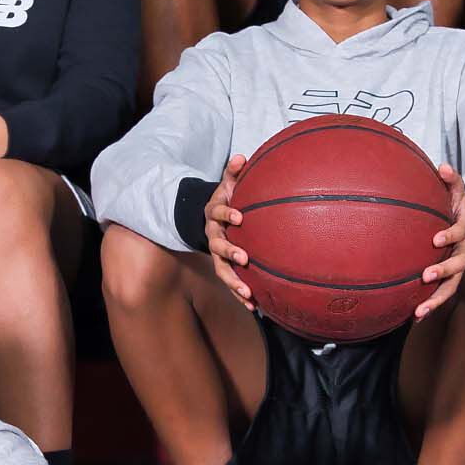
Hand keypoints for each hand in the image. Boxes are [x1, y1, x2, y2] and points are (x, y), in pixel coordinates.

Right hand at [203, 153, 253, 308]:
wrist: (209, 219)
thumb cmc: (226, 199)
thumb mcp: (227, 184)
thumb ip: (233, 172)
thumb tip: (242, 156)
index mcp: (214, 214)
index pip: (217, 213)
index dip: (227, 214)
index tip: (240, 217)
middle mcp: (213, 235)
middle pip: (217, 246)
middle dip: (229, 252)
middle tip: (243, 258)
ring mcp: (216, 254)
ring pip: (222, 270)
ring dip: (234, 282)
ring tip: (248, 294)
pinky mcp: (224, 267)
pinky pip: (231, 283)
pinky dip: (241, 295)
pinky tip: (255, 308)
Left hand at [416, 165, 464, 317]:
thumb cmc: (458, 206)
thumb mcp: (458, 191)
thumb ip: (452, 180)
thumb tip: (443, 167)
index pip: (461, 231)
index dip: (450, 235)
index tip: (436, 239)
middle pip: (459, 263)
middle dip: (444, 270)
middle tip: (426, 276)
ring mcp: (460, 266)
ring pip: (452, 285)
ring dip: (437, 298)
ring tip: (420, 310)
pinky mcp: (452, 278)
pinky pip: (444, 293)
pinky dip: (431, 305)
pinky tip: (415, 317)